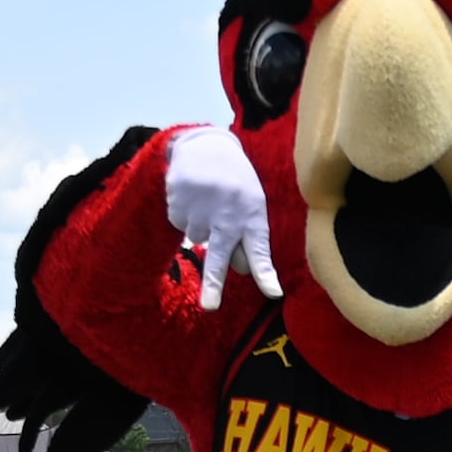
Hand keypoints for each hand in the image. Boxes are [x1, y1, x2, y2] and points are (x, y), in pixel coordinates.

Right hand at [163, 125, 283, 311]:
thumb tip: (241, 271)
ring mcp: (201, 207)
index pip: (260, 251)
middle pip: (220, 256)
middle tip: (210, 307)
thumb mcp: (250, 205)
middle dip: (214, 284)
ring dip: (201, 227)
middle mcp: (227, 214)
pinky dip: (185, 214)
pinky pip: (179, 223)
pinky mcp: (178, 200)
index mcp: (251, 215)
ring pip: (196, 238)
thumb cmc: (236, 184)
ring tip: (209, 201)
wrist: (208, 145)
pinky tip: (194, 196)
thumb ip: (247, 238)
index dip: (266, 273)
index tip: (273, 292)